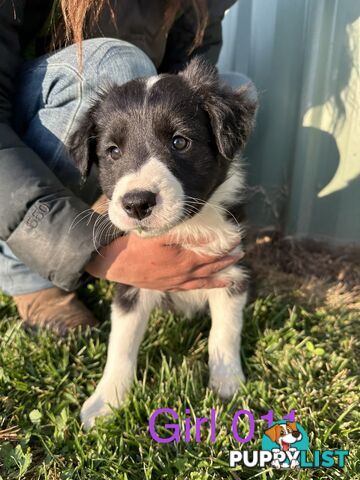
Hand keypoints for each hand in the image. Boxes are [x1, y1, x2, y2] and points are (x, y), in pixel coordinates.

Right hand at [85, 233, 242, 290]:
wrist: (116, 264)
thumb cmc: (137, 245)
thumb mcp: (163, 235)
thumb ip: (187, 236)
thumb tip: (208, 236)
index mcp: (185, 260)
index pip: (213, 254)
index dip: (226, 247)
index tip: (237, 239)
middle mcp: (184, 274)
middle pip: (211, 268)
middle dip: (227, 261)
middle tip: (240, 254)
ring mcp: (175, 282)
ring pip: (203, 281)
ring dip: (219, 278)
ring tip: (231, 277)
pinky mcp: (166, 287)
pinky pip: (189, 288)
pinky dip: (201, 287)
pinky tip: (205, 286)